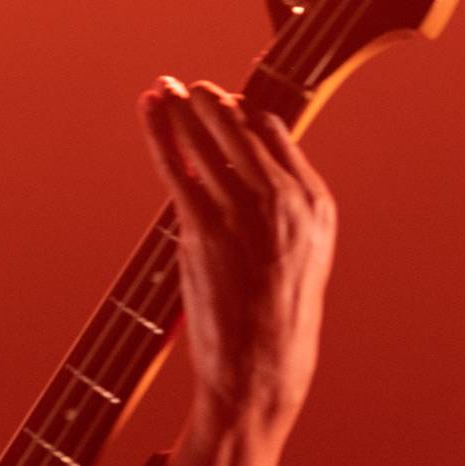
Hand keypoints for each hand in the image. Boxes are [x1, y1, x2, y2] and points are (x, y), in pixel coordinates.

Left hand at [138, 77, 334, 465]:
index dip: (244, 115)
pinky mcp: (205, 231)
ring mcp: (245, 213)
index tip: (222, 104)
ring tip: (163, 89)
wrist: (262, 376)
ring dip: (180, 109)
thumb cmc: (275, 324)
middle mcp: (286, 200)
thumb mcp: (299, 259)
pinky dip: (157, 131)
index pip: (276, 135)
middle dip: (210, 104)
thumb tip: (246, 184)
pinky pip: (176, 166)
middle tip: (187, 89)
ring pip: (207, 138)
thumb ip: (280, 216)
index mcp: (316, 204)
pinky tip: (148, 108)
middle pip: (242, 127)